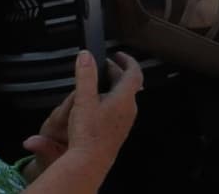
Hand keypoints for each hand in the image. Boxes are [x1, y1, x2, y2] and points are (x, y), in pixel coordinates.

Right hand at [25, 51, 144, 176]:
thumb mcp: (83, 100)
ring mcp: (125, 121)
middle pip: (128, 85)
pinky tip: (96, 105)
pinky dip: (110, 100)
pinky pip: (119, 110)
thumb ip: (85, 76)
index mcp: (125, 98)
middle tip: (102, 67)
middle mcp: (130, 109)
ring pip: (123, 98)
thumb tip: (86, 55)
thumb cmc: (88, 133)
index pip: (134, 73)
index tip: (119, 54)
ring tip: (96, 84)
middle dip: (116, 72)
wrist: (90, 162)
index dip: (128, 60)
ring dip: (112, 87)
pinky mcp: (119, 131)